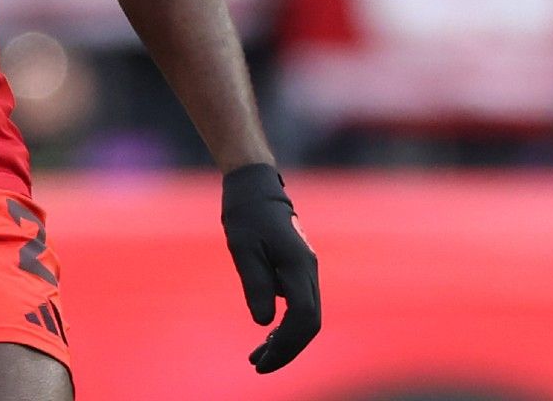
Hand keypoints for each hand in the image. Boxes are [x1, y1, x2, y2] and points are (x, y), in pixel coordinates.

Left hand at [221, 164, 319, 373]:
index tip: (262, 361)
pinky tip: (266, 335)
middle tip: (258, 366)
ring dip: (286, 341)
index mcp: (298, 266)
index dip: (286, 345)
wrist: (255, 186)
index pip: (303, 318)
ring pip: (307, 316)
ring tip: (258, 358)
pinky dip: (286, 326)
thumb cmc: (246, 213)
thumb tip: (264, 322)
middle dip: (286, 350)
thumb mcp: (243, 247)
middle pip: (310, 323)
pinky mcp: (298, 270)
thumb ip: (255, 283)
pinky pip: (300, 305)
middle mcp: (309, 271)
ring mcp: (306, 270)